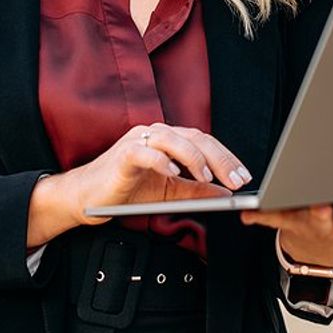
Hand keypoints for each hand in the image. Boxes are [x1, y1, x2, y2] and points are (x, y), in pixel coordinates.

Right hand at [64, 123, 252, 225]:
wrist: (89, 197)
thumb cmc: (127, 190)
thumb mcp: (170, 192)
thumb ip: (196, 190)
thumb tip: (224, 194)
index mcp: (169, 140)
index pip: (204, 142)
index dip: (226, 158)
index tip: (242, 176)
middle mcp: (155, 135)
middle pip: (195, 138)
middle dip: (218, 159)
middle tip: (234, 179)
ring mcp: (138, 141)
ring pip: (173, 140)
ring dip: (194, 158)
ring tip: (206, 177)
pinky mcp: (123, 154)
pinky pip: (145, 153)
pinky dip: (161, 161)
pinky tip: (173, 173)